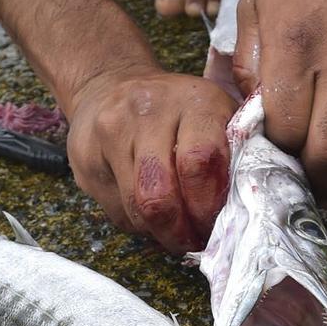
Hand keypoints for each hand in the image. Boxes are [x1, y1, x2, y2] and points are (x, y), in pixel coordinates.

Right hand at [64, 68, 235, 252]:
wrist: (110, 83)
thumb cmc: (177, 110)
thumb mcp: (216, 115)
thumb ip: (235, 153)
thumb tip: (241, 213)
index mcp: (193, 101)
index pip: (200, 163)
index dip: (208, 206)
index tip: (217, 225)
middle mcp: (147, 112)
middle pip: (160, 194)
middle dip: (181, 231)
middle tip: (194, 241)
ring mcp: (110, 132)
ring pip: (136, 210)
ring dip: (160, 233)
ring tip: (176, 232)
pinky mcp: (85, 157)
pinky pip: (116, 212)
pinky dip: (138, 224)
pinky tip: (148, 213)